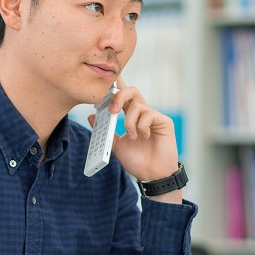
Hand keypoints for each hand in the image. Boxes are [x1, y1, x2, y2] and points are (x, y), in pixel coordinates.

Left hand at [88, 78, 181, 201]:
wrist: (151, 175)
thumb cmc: (136, 161)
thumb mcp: (115, 145)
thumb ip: (105, 130)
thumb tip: (91, 116)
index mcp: (131, 116)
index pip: (123, 95)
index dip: (117, 84)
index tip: (107, 79)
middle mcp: (143, 113)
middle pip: (131, 91)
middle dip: (119, 96)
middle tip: (112, 110)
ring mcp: (154, 116)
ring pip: (137, 105)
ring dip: (129, 121)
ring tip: (132, 137)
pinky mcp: (164, 121)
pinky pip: (149, 114)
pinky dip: (142, 126)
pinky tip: (144, 137)